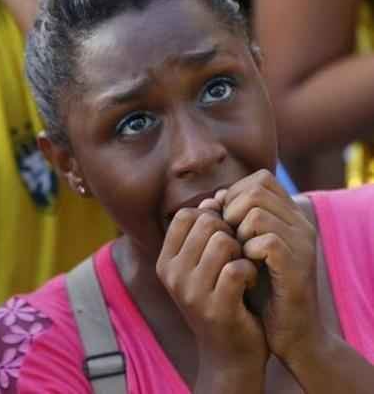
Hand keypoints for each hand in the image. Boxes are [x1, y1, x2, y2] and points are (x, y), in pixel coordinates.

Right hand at [157, 207, 267, 378]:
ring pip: (223, 241)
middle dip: (230, 231)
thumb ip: (202, 236)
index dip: (213, 217)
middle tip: (238, 253)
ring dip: (242, 250)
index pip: (186, 215)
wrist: (230, 355)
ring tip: (244, 266)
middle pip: (206, 223)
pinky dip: (251, 271)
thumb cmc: (221, 301)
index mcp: (165, 261)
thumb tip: (213, 199)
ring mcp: (191, 292)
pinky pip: (238, 268)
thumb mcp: (201, 268)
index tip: (226, 236)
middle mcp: (172, 275)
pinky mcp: (216, 307)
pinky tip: (250, 282)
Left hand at [221, 170, 323, 362]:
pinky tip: (248, 268)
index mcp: (290, 216)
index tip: (225, 218)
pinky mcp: (298, 266)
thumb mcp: (243, 249)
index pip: (261, 179)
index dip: (235, 193)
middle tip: (229, 238)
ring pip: (257, 214)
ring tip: (238, 253)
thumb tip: (209, 201)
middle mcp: (300, 225)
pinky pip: (267, 242)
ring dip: (237, 232)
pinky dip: (249, 252)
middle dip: (231, 211)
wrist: (289, 333)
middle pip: (256, 190)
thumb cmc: (261, 289)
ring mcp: (302, 244)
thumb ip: (230, 223)